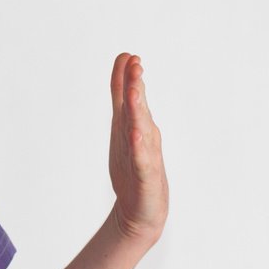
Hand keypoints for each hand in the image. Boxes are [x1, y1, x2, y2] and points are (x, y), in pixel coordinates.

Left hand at [109, 54, 167, 242]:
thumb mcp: (126, 128)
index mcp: (135, 125)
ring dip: (138, 110)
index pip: (128, 97)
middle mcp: (142, 136)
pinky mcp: (145, 177)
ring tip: (134, 92)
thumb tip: (124, 70)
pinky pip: (142, 159)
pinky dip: (139, 146)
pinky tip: (136, 134)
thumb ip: (124, 99)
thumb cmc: (133, 168)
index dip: (126, 77)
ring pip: (140, 129)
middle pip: (137, 108)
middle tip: (135, 64)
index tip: (127, 56)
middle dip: (135, 86)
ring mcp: (145, 155)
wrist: (139, 212)